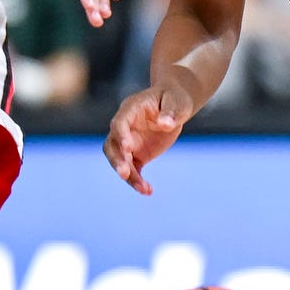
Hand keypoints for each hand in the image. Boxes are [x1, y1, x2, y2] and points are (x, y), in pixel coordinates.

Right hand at [105, 80, 196, 194]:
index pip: (119, 122)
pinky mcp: (136, 154)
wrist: (173, 106)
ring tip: (143, 189)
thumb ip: (171, 113)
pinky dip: (137, 181)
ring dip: (128, 176)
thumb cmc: (174, 99)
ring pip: (120, 161)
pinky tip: (147, 191)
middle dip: (117, 160)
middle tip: (124, 173)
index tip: (127, 147)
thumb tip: (165, 124)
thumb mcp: (178, 103)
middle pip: (112, 145)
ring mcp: (128, 142)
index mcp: (131, 109)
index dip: (120, 135)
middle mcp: (125, 127)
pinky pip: (133, 170)